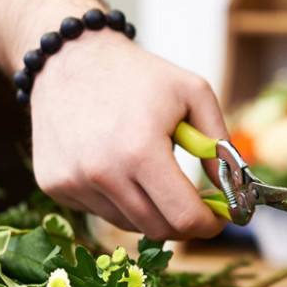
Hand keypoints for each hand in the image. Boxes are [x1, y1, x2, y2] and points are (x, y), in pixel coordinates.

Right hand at [29, 30, 227, 239]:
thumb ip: (220, 145)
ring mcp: (72, 182)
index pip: (184, 217)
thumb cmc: (139, 74)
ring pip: (128, 223)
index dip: (209, 224)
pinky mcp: (53, 184)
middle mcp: (102, 173)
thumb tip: (233, 192)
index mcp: (140, 151)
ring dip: (148, 208)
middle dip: (183, 221)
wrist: (70, 57)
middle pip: (157, 229)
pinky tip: (115, 164)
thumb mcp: (194, 94)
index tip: (218, 218)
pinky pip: (99, 210)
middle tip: (193, 202)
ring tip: (148, 169)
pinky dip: (117, 198)